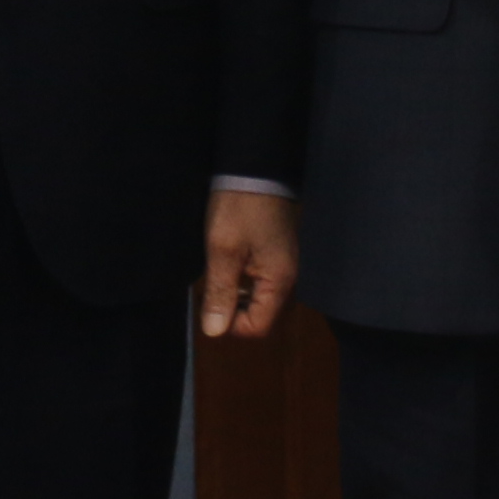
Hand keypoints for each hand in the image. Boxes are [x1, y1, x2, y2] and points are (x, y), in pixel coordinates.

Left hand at [200, 185, 297, 340]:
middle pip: (261, 315)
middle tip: (211, 288)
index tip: (209, 303)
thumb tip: (214, 331)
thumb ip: (220, 292)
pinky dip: (243, 279)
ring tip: (218, 273)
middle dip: (233, 309)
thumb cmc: (238, 208)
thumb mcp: (222, 250)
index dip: (230, 324)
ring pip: (260, 299)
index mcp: (279, 281)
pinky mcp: (279, 255)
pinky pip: (262, 281)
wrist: (255, 167)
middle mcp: (290, 279)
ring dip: (236, 294)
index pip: (257, 327)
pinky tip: (229, 262)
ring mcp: (286, 266)